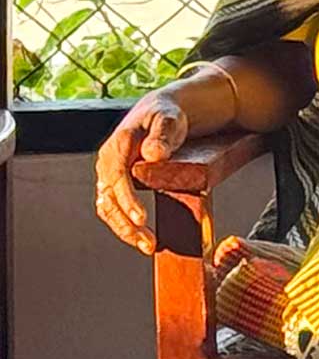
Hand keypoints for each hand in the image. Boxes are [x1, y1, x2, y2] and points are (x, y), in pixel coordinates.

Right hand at [94, 89, 188, 252]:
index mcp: (117, 146)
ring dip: (126, 230)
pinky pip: (115, 209)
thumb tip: (153, 154)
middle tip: (149, 243)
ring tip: (149, 245)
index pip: (116, 177)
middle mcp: (108, 163)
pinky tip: (143, 237)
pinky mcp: (116, 185)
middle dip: (127, 224)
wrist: (161, 113)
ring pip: (109, 209)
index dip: (127, 199)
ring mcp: (110, 176)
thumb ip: (163, 135)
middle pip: (109, 200)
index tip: (141, 217)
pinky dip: (126, 225)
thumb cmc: (166, 116)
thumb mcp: (169, 119)